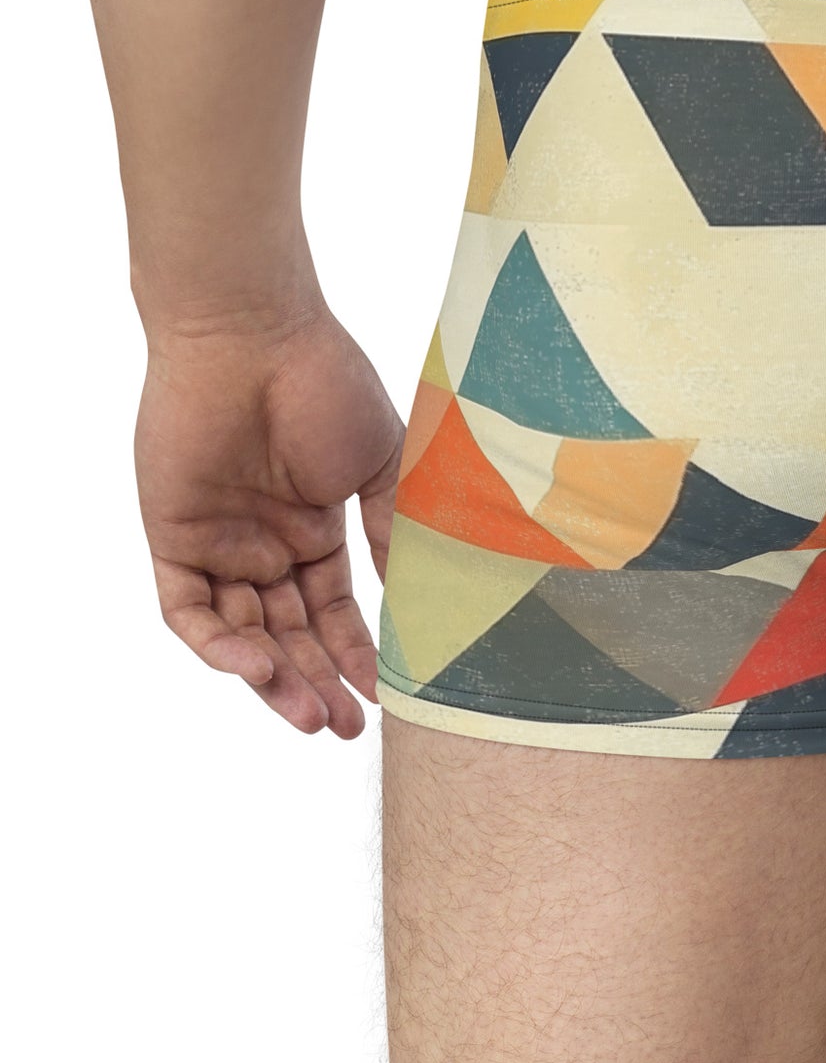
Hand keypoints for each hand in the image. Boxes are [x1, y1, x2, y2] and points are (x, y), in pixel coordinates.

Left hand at [135, 310, 403, 735]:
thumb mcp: (380, 463)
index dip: (357, 654)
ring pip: (242, 634)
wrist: (254, 335)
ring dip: (275, 678)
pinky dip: (219, 646)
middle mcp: (265, 543)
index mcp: (315, 527)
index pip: (334, 610)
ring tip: (312, 715)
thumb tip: (413, 594)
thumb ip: (392, 529)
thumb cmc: (325, 382)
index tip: (387, 694)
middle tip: (347, 728)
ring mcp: (219, 542)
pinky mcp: (175, 536)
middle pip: (289, 634)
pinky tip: (258, 667)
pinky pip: (189, 611)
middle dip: (318, 683)